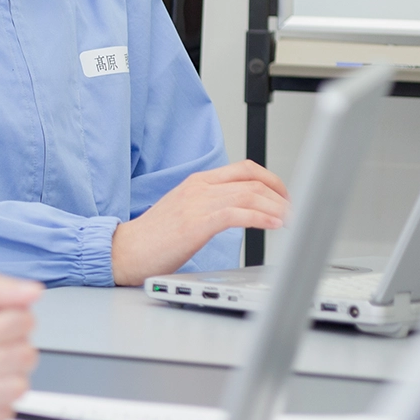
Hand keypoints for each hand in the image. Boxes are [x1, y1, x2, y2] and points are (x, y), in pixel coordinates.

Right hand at [111, 161, 290, 284]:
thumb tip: (242, 211)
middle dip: (281, 196)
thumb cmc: (153, 238)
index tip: (286, 198)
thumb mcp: (185, 211)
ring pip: (249, 195)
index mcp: (197, 182)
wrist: (123, 250)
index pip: (244, 169)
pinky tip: (274, 225)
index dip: (273, 180)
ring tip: (291, 220)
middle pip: (252, 180)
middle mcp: (199, 187)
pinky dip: (261, 217)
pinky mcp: (196, 223)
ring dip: (277, 208)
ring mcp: (197, 203)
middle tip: (295, 212)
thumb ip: (211, 205)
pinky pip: (237, 213)